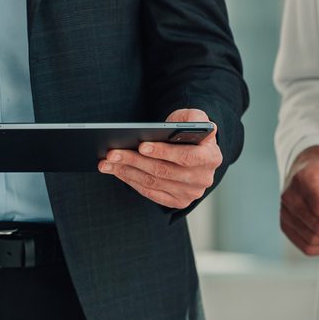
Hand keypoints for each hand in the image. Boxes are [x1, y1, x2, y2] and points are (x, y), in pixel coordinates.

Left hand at [98, 108, 221, 209]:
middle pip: (163, 171)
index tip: (141, 145)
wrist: (194, 150)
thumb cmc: (190, 132)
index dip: (163, 152)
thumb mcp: (194, 118)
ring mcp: (191, 193)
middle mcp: (203, 178)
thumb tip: (173, 127)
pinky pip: (150, 193)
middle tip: (112, 153)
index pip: (185, 157)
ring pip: (153, 182)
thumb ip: (192, 117)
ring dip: (127, 172)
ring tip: (107, 162)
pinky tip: (117, 171)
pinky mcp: (178, 202)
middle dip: (134, 161)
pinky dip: (132, 181)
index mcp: (211, 157)